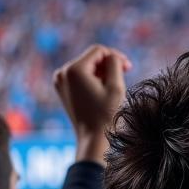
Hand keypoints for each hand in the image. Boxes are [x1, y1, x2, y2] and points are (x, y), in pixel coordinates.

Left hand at [54, 45, 130, 164]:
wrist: (93, 138)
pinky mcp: (62, 89)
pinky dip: (93, 78)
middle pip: (91, 58)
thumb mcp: (116, 86)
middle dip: (108, 64)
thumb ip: (115, 64)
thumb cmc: (106, 114)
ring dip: (102, 71)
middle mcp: (63, 72)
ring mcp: (60, 81)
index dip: (115, 56)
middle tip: (126, 74)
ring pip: (86, 66)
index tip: (129, 68)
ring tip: (114, 85)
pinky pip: (80, 76)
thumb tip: (111, 56)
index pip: (98, 51)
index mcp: (74, 69)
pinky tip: (104, 90)